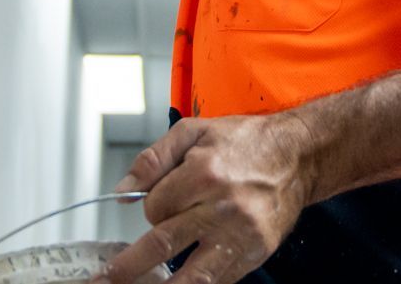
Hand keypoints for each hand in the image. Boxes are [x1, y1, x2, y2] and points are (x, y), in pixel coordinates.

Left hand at [92, 113, 319, 283]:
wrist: (298, 156)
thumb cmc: (246, 142)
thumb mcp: (194, 132)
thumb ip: (153, 160)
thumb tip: (122, 192)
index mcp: (203, 173)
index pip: (155, 207)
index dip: (150, 209)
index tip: (157, 206)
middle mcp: (221, 207)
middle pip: (163, 244)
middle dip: (128, 268)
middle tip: (102, 280)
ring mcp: (240, 235)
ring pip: (192, 276)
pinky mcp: (255, 253)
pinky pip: (219, 280)